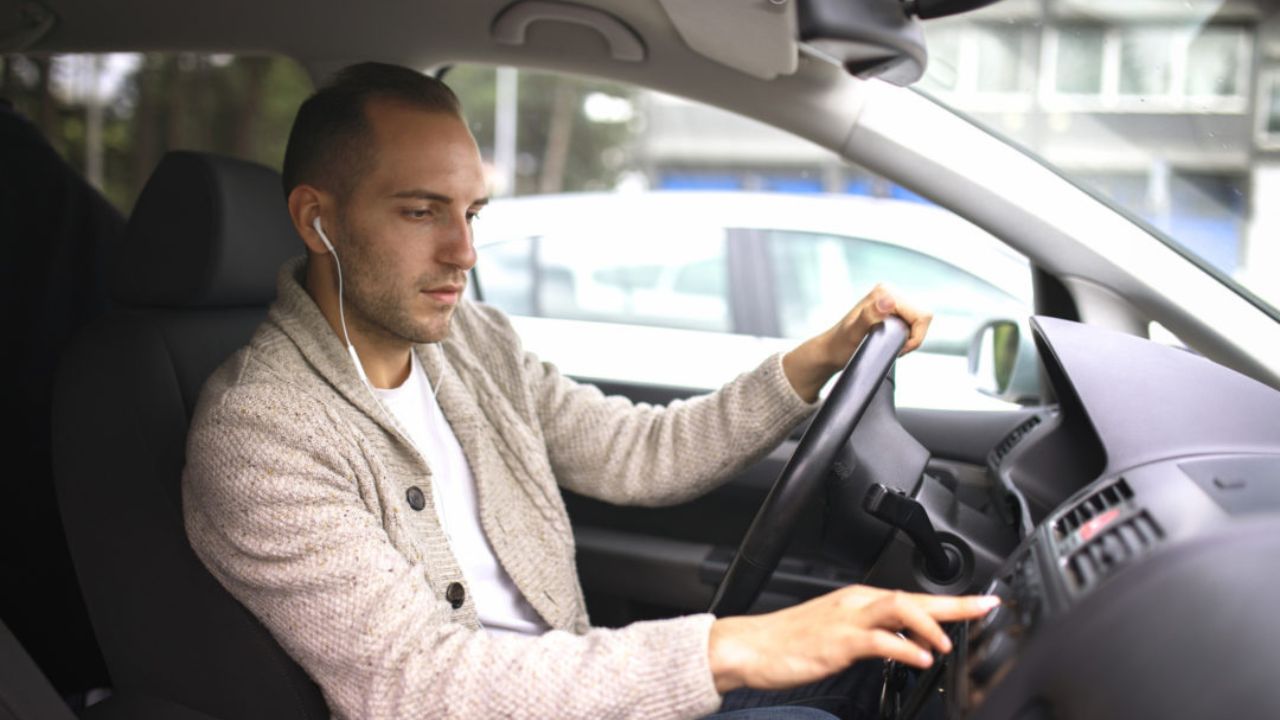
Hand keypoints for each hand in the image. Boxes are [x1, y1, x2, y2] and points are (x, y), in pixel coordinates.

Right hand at [707, 585, 998, 693]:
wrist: (749, 646)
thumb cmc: (788, 643)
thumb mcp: (840, 637)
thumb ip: (875, 638)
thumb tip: (909, 647)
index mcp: (858, 601)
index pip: (913, 597)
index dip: (951, 602)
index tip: (981, 604)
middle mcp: (856, 603)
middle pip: (914, 597)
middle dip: (954, 605)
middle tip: (987, 607)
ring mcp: (846, 620)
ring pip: (898, 609)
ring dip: (930, 624)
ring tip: (950, 643)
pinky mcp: (836, 641)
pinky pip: (877, 641)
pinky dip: (903, 648)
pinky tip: (919, 659)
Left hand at [782, 284, 932, 401]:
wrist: (831, 351)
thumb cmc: (840, 345)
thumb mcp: (854, 334)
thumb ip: (869, 316)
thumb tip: (889, 301)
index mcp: (885, 292)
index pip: (921, 315)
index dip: (915, 337)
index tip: (898, 348)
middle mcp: (889, 291)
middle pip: (922, 316)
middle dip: (913, 336)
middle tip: (893, 347)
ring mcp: (890, 299)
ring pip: (919, 320)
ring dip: (910, 336)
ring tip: (890, 345)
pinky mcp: (891, 309)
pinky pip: (912, 322)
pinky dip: (907, 335)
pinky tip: (891, 341)